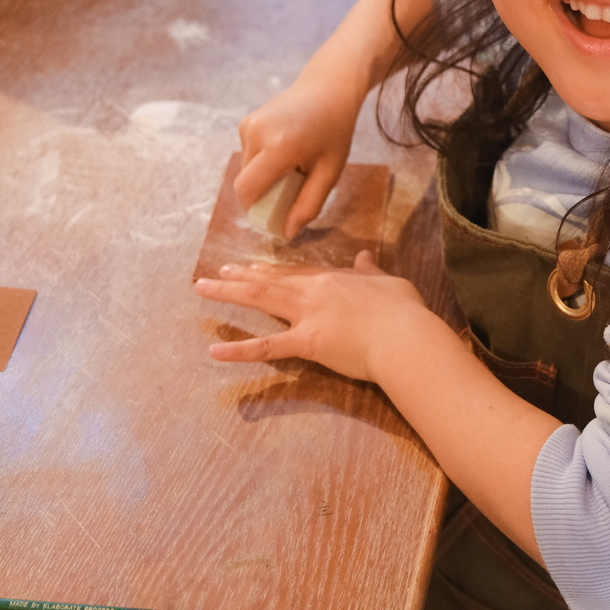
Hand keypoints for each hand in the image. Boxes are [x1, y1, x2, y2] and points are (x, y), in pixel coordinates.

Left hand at [196, 251, 430, 381]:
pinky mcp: (308, 342)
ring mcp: (308, 315)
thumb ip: (372, 271)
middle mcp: (314, 291)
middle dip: (241, 276)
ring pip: (261, 300)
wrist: (406, 336)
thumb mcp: (389, 283)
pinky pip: (267, 347)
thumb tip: (365, 257)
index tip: (254, 267)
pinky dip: (239, 350)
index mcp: (334, 278)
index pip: (296, 272)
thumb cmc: (403, 312)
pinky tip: (215, 352)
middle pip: (271, 280)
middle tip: (218, 273)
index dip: (272, 270)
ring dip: (229, 294)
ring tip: (203, 289)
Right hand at [233, 73, 365, 238]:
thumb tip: (288, 233)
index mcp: (279, 146)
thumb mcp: (330, 171)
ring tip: (292, 166)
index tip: (274, 215)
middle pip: (245, 182)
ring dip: (263, 177)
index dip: (255, 209)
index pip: (247, 190)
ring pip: (245, 169)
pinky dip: (262, 162)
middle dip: (263, 194)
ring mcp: (248, 125)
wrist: (328, 87)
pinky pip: (248, 155)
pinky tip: (285, 150)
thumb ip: (309, 204)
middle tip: (290, 190)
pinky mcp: (246, 122)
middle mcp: (257, 133)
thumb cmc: (335, 130)